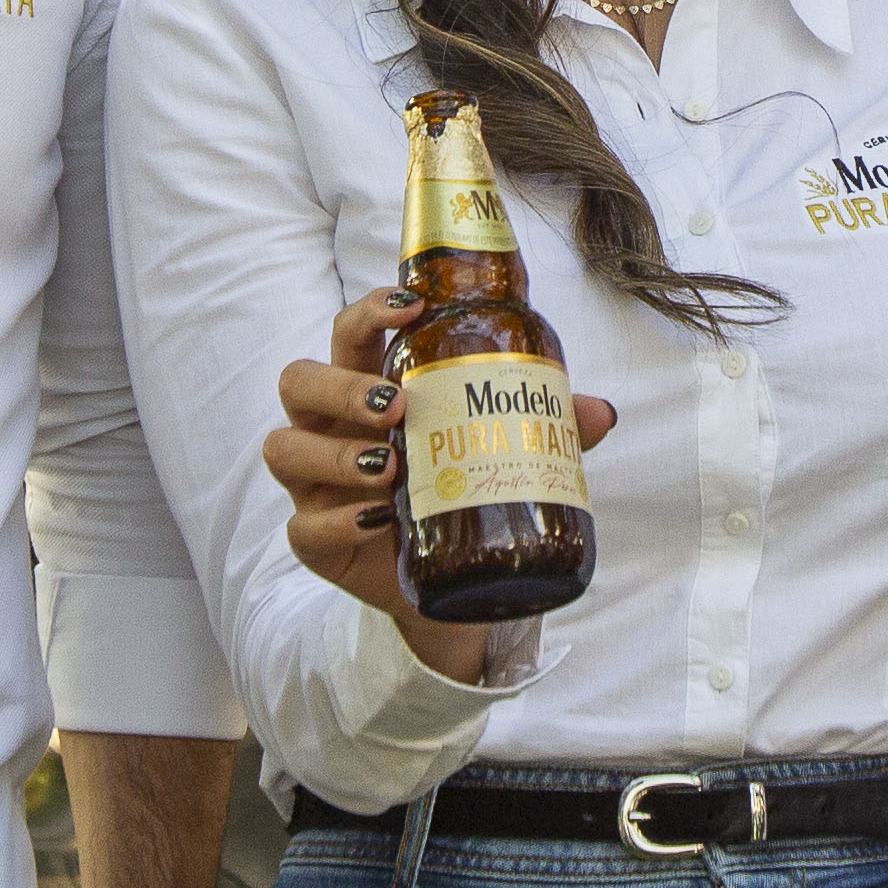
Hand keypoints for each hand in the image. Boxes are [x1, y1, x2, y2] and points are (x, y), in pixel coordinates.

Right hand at [267, 290, 616, 683]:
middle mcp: (329, 427)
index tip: (412, 307)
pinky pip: (302, 528)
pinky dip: (340, 521)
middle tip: (398, 404)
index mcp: (366, 386)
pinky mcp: (314, 541)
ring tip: (393, 466)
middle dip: (342, 386)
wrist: (457, 580)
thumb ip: (545, 425)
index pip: (349, 333)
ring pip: (285, 449)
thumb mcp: (504, 448)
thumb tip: (602, 412)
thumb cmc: (465, 486)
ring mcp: (314, 485)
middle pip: (298, 380)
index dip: (370, 312)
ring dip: (338, 453)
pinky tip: (380, 519)